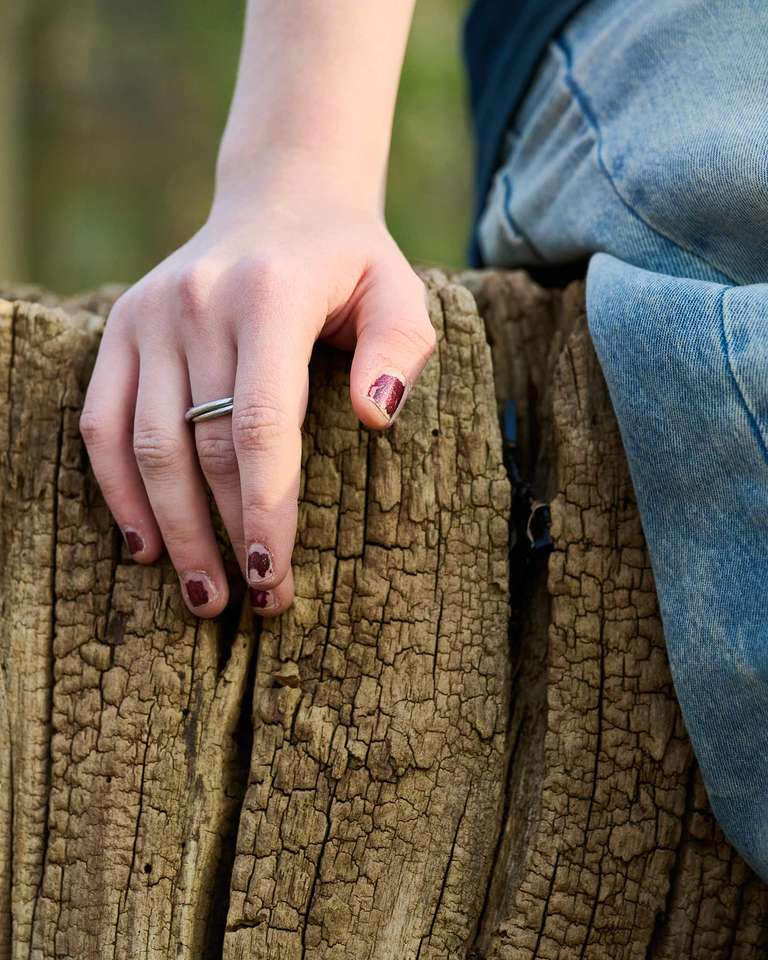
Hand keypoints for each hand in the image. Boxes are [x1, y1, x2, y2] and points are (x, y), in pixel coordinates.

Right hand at [79, 175, 434, 616]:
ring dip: (172, 529)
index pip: (260, 423)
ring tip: (202, 594)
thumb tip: (375, 420)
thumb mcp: (400, 293)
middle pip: (202, 446)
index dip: (265, 508)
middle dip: (227, 535)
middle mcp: (198, 303)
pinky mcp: (121, 329)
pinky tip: (145, 543)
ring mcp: (151, 316)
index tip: (277, 576)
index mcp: (270, 295)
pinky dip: (118, 488)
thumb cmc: (351, 265)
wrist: (281, 204)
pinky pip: (102, 422)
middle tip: (253, 601)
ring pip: (148, 445)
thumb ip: (398, 350)